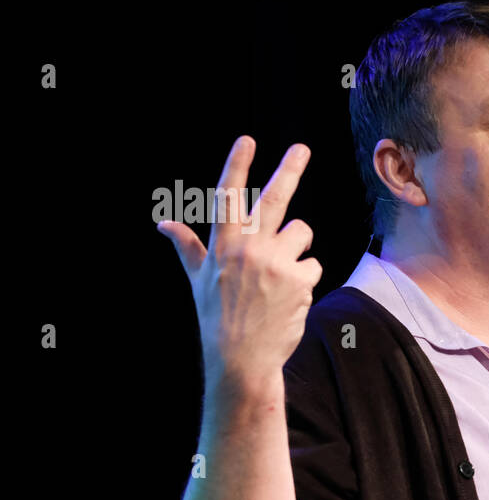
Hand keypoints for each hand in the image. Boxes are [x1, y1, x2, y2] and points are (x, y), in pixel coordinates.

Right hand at [157, 136, 321, 389]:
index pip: (229, 197)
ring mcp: (275, 263)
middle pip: (275, 199)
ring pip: (302, 233)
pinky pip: (313, 264)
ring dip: (297, 248)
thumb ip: (187, 247)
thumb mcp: (198, 280)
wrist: (242, 358)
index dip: (238, 166)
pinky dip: (306, 278)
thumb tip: (163, 224)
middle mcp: (248, 248)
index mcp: (223, 245)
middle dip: (289, 169)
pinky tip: (290, 298)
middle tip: (302, 148)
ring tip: (280, 275)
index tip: (246, 140)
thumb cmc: (218, 317)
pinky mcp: (299, 279)